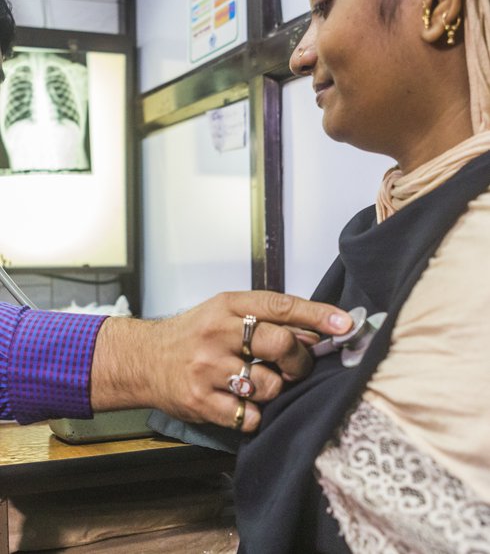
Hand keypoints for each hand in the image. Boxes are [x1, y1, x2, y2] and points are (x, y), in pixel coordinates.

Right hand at [91, 291, 351, 432]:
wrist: (144, 359)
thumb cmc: (193, 334)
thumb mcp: (224, 313)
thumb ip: (265, 318)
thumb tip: (315, 331)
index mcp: (227, 306)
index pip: (280, 306)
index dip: (317, 314)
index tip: (345, 324)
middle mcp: (217, 334)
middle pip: (280, 345)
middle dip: (300, 360)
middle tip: (297, 367)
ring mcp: (208, 369)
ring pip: (269, 386)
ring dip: (275, 390)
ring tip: (258, 384)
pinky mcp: (201, 402)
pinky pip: (250, 416)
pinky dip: (256, 414)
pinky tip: (243, 403)